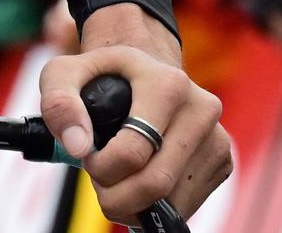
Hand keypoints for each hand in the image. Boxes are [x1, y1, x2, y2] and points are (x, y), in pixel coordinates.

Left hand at [38, 3, 230, 222]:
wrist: (145, 73)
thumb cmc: (102, 77)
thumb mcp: (66, 74)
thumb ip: (59, 103)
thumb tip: (78, 146)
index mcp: (167, 83)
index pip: (134, 151)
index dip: (101, 168)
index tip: (88, 158)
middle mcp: (201, 109)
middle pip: (155, 183)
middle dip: (116, 197)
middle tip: (99, 182)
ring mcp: (216, 138)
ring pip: (173, 202)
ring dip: (135, 206)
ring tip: (117, 181)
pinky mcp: (222, 162)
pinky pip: (187, 205)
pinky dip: (157, 208)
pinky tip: (139, 185)